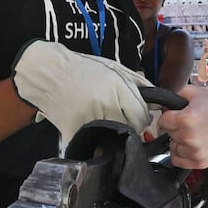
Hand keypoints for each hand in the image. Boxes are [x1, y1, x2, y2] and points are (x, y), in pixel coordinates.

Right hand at [11, 40, 151, 140]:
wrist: (49, 73)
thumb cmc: (82, 68)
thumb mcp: (114, 68)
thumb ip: (138, 84)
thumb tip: (158, 101)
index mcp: (116, 87)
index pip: (141, 114)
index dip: (142, 116)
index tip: (138, 114)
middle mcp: (105, 104)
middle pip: (130, 127)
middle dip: (131, 123)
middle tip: (122, 116)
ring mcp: (89, 119)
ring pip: (114, 135)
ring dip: (114, 130)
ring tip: (106, 118)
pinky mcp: (75, 131)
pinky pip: (94, 139)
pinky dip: (95, 136)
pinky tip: (91, 124)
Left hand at [157, 86, 207, 169]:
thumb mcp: (197, 93)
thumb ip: (176, 94)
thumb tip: (163, 101)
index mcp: (186, 119)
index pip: (162, 120)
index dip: (169, 115)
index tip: (176, 115)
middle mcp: (189, 137)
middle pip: (167, 133)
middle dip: (175, 127)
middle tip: (190, 122)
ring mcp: (195, 151)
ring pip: (172, 147)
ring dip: (178, 140)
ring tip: (193, 133)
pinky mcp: (200, 162)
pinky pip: (178, 161)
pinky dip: (181, 153)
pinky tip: (191, 145)